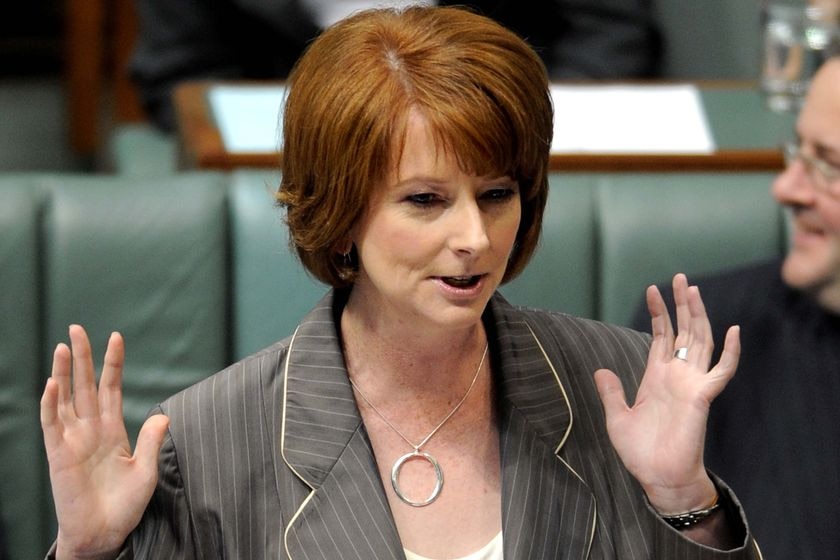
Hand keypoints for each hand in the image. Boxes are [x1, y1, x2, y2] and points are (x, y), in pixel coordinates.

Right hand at [40, 325, 168, 559]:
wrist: (104, 534)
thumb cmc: (124, 506)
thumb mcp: (146, 472)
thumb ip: (152, 443)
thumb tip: (163, 415)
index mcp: (113, 430)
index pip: (111, 387)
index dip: (112, 363)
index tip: (115, 336)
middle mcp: (91, 430)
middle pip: (84, 385)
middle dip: (81, 356)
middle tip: (76, 328)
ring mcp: (73, 441)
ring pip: (66, 399)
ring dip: (63, 373)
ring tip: (63, 346)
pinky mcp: (59, 456)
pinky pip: (52, 425)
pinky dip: (51, 404)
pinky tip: (52, 385)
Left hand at [593, 274, 739, 513]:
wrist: (658, 477)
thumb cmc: (640, 452)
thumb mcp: (617, 417)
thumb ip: (611, 392)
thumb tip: (601, 370)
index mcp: (656, 377)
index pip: (660, 336)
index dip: (659, 313)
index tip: (652, 289)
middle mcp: (676, 376)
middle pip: (683, 331)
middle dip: (681, 304)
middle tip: (679, 277)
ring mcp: (691, 384)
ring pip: (700, 341)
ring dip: (698, 315)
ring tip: (693, 289)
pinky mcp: (702, 396)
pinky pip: (722, 370)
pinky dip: (731, 351)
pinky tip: (732, 330)